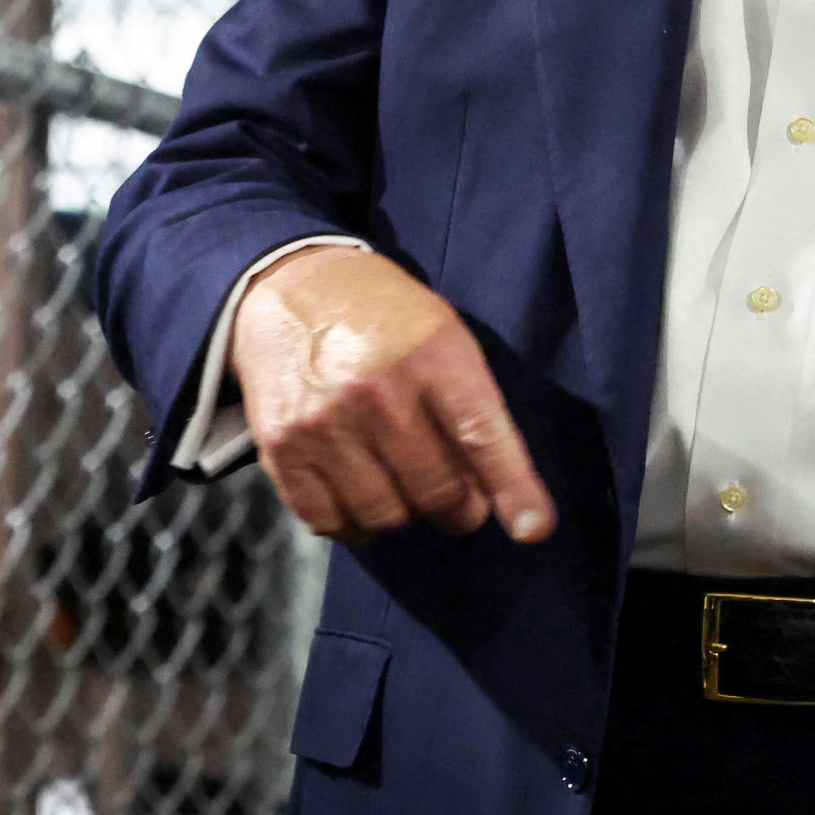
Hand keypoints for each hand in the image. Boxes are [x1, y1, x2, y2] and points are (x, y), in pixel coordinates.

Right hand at [229, 247, 553, 545]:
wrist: (292, 285)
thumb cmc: (384, 321)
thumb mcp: (444, 341)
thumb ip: (470, 411)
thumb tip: (488, 497)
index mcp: (432, 358)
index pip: (481, 436)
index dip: (513, 489)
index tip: (533, 529)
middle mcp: (377, 392)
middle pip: (436, 492)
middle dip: (456, 508)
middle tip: (452, 498)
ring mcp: (324, 423)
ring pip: (385, 516)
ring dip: (402, 515)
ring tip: (399, 487)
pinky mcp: (281, 446)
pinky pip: (328, 521)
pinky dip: (351, 524)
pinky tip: (357, 498)